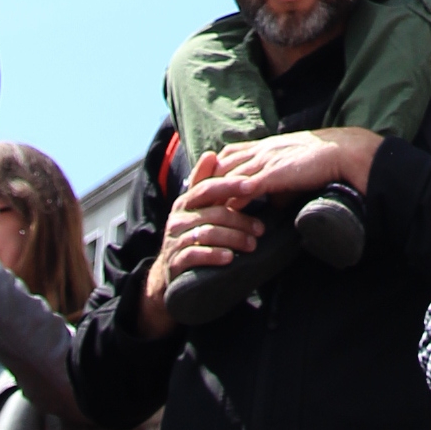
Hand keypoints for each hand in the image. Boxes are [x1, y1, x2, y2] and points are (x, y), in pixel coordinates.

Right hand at [138, 147, 268, 336]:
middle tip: (261, 229)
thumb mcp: (197, 210)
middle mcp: (177, 218)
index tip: (253, 185)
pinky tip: (230, 258)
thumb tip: (211, 154)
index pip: (208, 186)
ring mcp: (174, 240)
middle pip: (213, 212)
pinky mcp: (174, 261)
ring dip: (234, 238)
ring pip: (208, 233)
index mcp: (185, 202)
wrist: (169, 275)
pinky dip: (215, 255)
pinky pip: (195, 255)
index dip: (230, 184)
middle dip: (241, 219)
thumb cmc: (191, 237)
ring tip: (252, 245)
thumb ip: (205, 184)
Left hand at [210, 127, 380, 204]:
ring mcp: (267, 161)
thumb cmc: (323, 161)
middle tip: (189, 199)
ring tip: (198, 209)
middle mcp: (262, 150)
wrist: (343, 151)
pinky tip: (224, 208)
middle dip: (204, 181)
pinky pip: (247, 186)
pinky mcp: (275, 174)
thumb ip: (280, 186)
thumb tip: (272, 205)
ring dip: (213, 192)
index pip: (229, 154)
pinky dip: (233, 196)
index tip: (198, 183)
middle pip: (222, 163)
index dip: (213, 168)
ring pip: (230, 175)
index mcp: (266, 147)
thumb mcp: (295, 171)